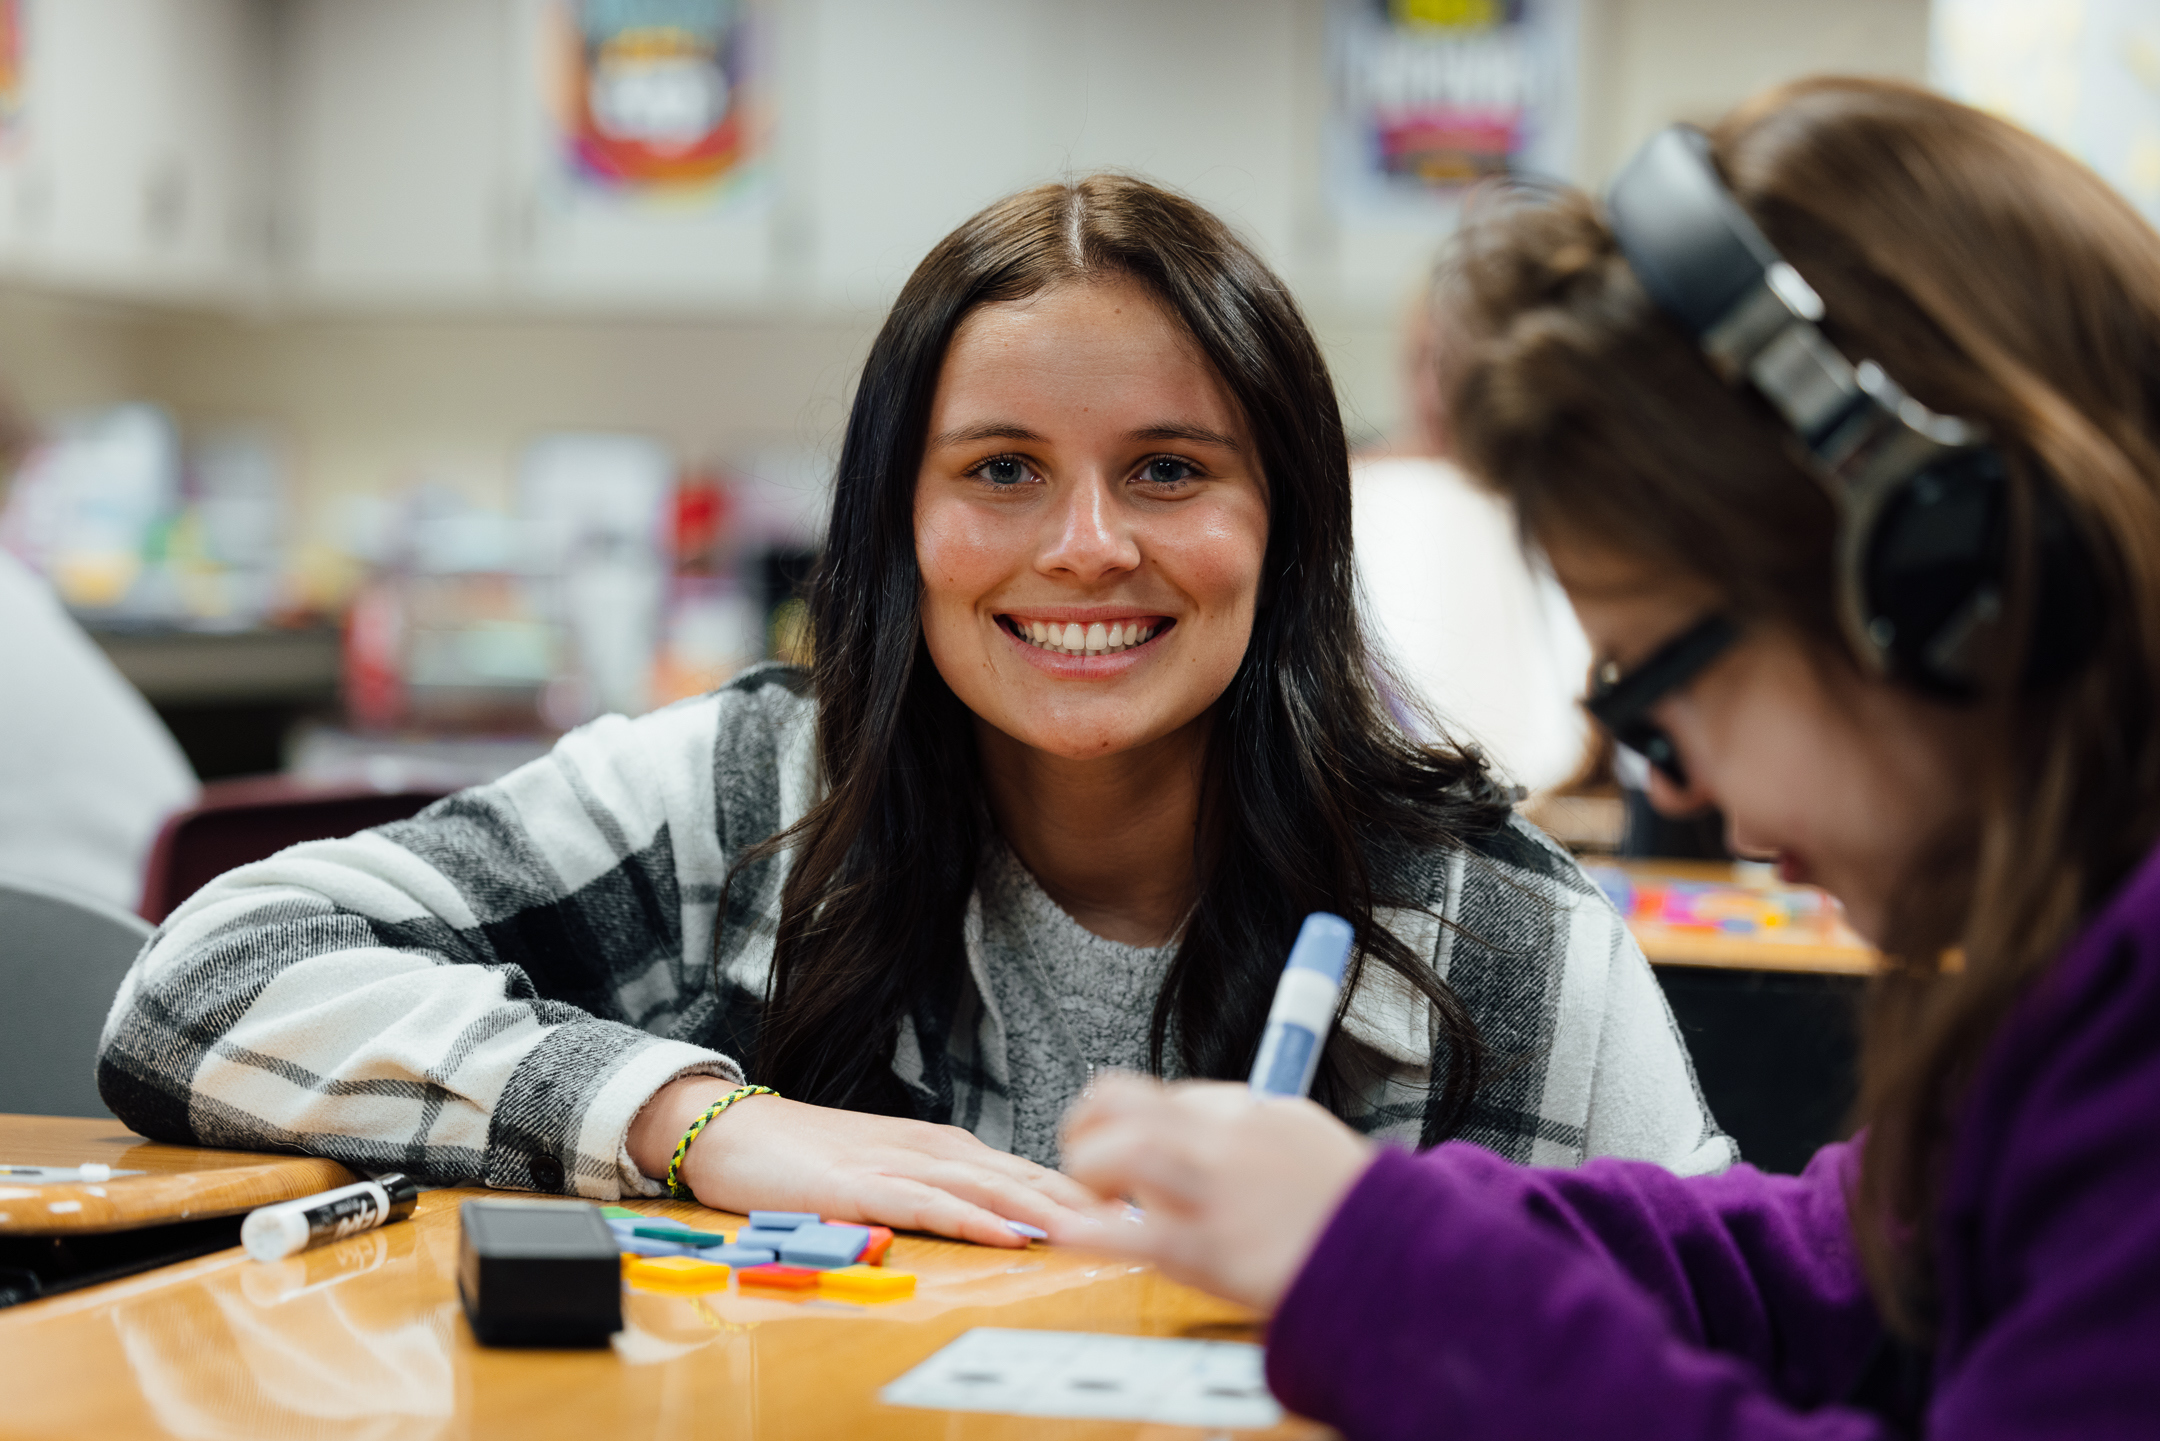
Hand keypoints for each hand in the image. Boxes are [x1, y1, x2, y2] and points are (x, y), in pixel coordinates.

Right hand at [626, 1077, 1103, 1247]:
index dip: (1088, 1196)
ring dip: (1044, 1211)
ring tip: (1097, 1232)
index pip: (1033, 1173)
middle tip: (1143, 1226)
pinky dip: (972, 1218)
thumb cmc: (813, 1160)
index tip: (1142, 1217)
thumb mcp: (894, 1173)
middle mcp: (935, 1150)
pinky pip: (927, 1203)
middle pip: (1025, 1177)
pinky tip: (1007, 1232)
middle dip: (1086, 1204)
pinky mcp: (860, 1184)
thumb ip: (947, 1193)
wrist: (734, 1132)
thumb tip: (1010, 1221)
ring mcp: (898, 1163)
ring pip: (987, 1187)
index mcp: (948, 1149)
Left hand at [1054, 1073, 1375, 1310]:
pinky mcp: (1215, 1250)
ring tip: (1091, 1203)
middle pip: (1122, 1105)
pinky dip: (1090, 1231)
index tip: (1111, 1141)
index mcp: (1246, 1110)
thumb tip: (1194, 1120)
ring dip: (1087, 1172)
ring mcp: (1217, 1192)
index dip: (1121, 1121)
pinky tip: (1070, 1232)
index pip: (1155, 1095)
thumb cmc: (1344, 1206)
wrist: (1394, 1258)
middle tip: (1083, 1162)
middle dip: (1084, 1129)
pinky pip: (1134, 1233)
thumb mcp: (1299, 1134)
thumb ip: (1241, 1126)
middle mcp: (1226, 1139)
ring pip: (1121, 1153)